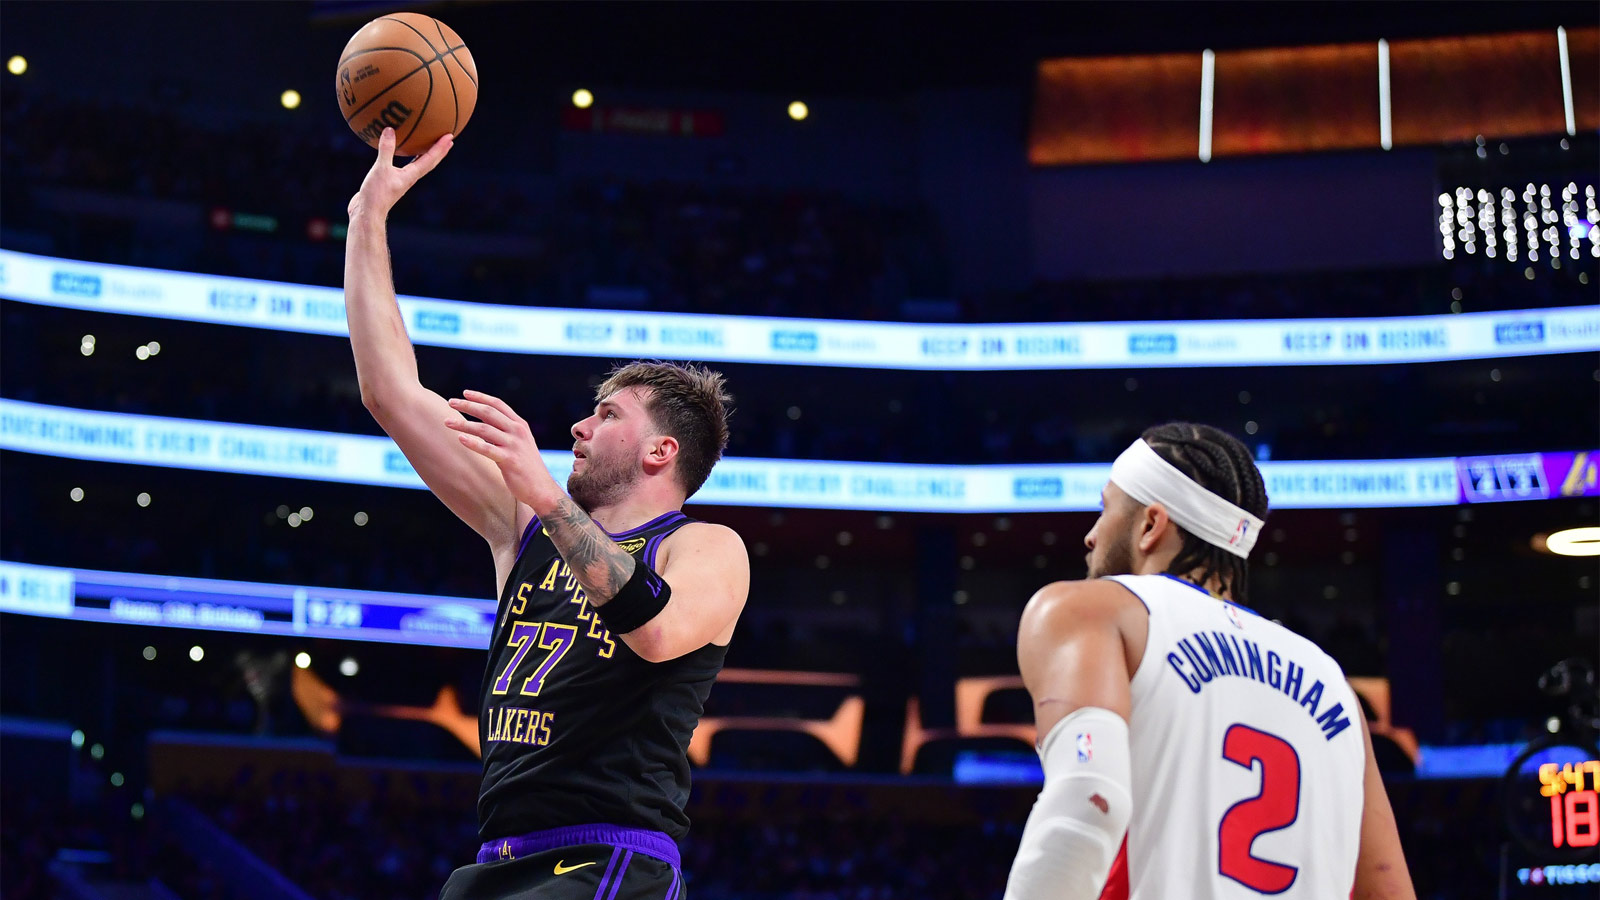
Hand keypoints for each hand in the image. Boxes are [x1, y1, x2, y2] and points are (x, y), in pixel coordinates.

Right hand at [347, 127, 452, 221]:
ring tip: (431, 144)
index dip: (440, 147)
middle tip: (449, 140)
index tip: (450, 137)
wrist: (367, 212)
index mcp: (411, 175)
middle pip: (429, 163)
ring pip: (419, 165)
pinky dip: (408, 157)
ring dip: (427, 154)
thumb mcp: (381, 169)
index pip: (430, 159)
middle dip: (439, 151)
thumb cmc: (377, 194)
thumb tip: (390, 130)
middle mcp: (410, 178)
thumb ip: (386, 149)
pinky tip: (401, 152)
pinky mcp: (391, 181)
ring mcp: (402, 180)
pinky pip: (404, 166)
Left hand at [445, 390, 561, 507]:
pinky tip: (460, 438)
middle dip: (468, 405)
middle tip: (450, 402)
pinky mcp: (509, 460)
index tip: (464, 393)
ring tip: (447, 422)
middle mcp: (517, 431)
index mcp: (520, 425)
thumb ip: (504, 432)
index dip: (480, 397)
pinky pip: (487, 449)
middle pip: (488, 412)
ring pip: (484, 429)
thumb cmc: (526, 466)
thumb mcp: (520, 443)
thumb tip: (481, 424)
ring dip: (463, 424)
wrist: (541, 488)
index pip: (498, 404)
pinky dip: (473, 443)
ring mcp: (514, 445)